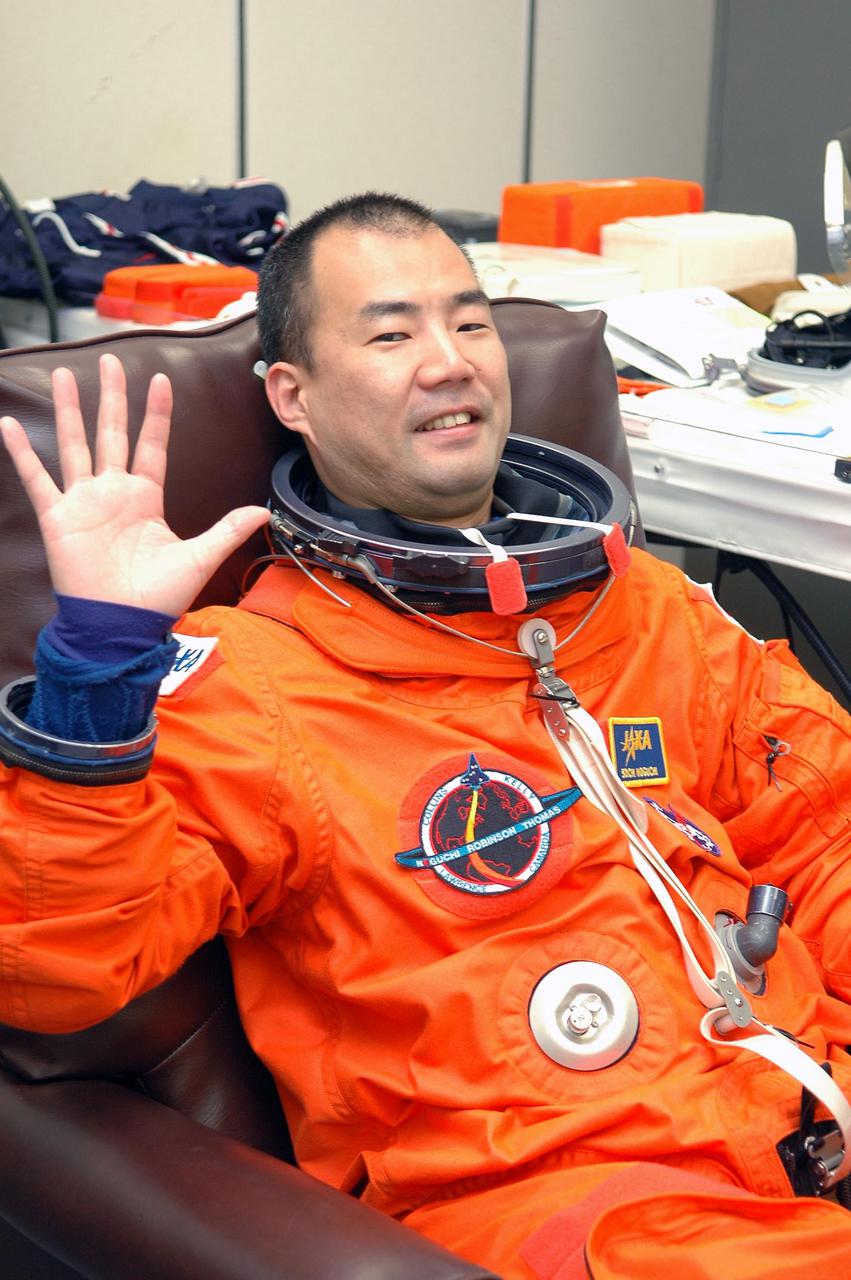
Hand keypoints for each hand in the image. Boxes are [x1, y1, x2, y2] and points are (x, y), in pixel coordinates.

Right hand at [0, 353, 269, 617]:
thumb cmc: (157, 597)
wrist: (122, 626)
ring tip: (64, 376)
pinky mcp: (58, 517)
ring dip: (70, 410)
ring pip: (75, 444)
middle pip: (111, 433)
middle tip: (109, 360)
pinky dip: (21, 452)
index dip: (156, 414)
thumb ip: (227, 530)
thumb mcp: (199, 558)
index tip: (161, 381)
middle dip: (112, 397)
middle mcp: (113, 493)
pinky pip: (37, 479)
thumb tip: (265, 513)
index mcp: (145, 498)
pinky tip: (8, 424)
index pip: (151, 445)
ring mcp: (83, 502)